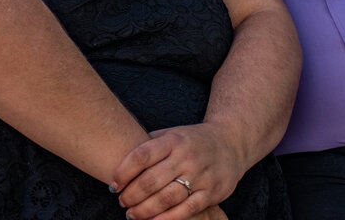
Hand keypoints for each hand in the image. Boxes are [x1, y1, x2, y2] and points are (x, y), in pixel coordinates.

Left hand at [112, 124, 245, 219]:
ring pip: (167, 198)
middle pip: (151, 181)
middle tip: (121, 202)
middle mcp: (186, 157)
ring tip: (132, 215)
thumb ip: (150, 143)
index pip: (141, 156)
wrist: (232, 142)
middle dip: (131, 195)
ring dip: (145, 210)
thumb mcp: (173, 134)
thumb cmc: (193, 140)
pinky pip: (187, 210)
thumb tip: (118, 153)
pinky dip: (167, 219)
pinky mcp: (212, 192)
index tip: (113, 185)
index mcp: (173, 140)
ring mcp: (201, 175)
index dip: (123, 172)